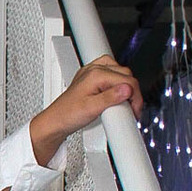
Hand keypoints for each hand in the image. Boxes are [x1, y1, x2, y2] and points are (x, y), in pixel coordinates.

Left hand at [29, 57, 143, 165]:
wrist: (56, 120)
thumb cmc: (68, 115)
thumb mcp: (92, 109)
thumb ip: (111, 98)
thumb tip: (127, 90)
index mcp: (96, 74)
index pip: (127, 80)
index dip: (135, 97)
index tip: (135, 110)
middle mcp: (94, 69)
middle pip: (126, 73)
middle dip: (132, 91)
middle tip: (132, 108)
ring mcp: (92, 72)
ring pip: (120, 71)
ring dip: (126, 85)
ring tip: (125, 102)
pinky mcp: (91, 77)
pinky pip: (111, 72)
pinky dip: (117, 82)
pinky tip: (117, 94)